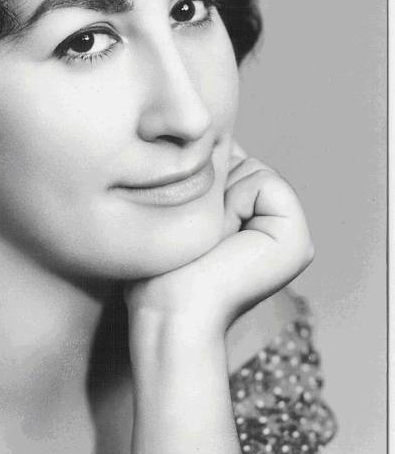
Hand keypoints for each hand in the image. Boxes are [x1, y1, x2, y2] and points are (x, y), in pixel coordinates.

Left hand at [125, 142, 313, 352]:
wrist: (167, 314)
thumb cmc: (157, 271)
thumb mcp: (177, 214)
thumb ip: (200, 180)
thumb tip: (198, 138)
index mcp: (256, 224)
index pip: (230, 163)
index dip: (200, 176)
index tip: (185, 220)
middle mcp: (279, 229)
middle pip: (243, 162)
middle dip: (211, 182)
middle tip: (196, 231)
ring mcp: (293, 237)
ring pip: (253, 168)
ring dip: (218, 193)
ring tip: (206, 237)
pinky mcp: (295, 241)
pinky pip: (267, 182)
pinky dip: (236, 201)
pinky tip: (222, 237)